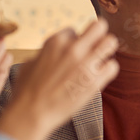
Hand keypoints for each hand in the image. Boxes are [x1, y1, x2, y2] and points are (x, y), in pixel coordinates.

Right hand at [0, 19, 119, 139]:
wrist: (30, 113)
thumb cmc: (26, 90)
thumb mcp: (31, 62)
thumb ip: (47, 52)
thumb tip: (54, 51)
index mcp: (56, 41)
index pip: (75, 29)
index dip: (74, 41)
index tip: (71, 52)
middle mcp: (73, 48)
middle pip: (99, 26)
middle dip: (98, 35)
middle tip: (94, 47)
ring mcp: (86, 64)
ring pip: (111, 42)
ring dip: (106, 50)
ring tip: (99, 60)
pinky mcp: (95, 81)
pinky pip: (113, 66)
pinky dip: (107, 71)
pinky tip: (99, 77)